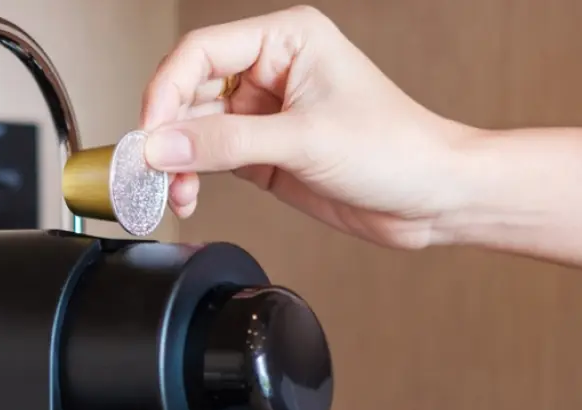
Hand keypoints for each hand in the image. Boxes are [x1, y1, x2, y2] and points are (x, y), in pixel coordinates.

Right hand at [139, 5, 478, 248]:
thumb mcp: (303, 141)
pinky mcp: (266, 153)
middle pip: (190, 90)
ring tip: (173, 190)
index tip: (149, 133)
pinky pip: (212, 158)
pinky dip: (193, 176)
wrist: (433, 197)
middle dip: (167, 131)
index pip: (201, 51)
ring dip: (178, 160)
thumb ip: (225, 143)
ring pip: (196, 128)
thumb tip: (160, 146)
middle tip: (151, 169)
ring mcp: (267, 114)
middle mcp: (272, 71)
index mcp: (286, 40)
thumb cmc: (396, 148)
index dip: (166, 90)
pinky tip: (189, 194)